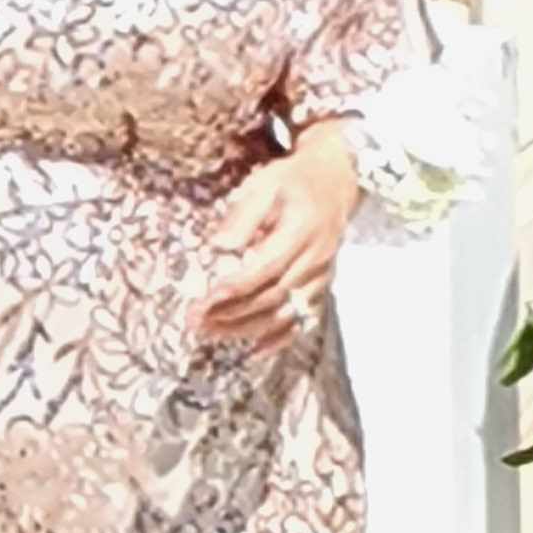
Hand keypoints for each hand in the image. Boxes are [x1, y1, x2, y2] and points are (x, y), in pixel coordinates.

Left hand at [199, 124, 360, 346]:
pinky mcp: (322, 284)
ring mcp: (322, 274)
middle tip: (195, 321)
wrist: (336, 180)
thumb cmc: (293, 180)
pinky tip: (256, 351)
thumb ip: (243, 215)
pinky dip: (281, 338)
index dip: (235, 286)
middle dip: (232, 312)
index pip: (266, 266)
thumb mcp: (265, 183)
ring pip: (285, 312)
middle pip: (272, 295)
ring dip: (247, 328)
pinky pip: (304, 318)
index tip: (205, 299)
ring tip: (211, 333)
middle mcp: (316, 257)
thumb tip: (219, 246)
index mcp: (302, 230)